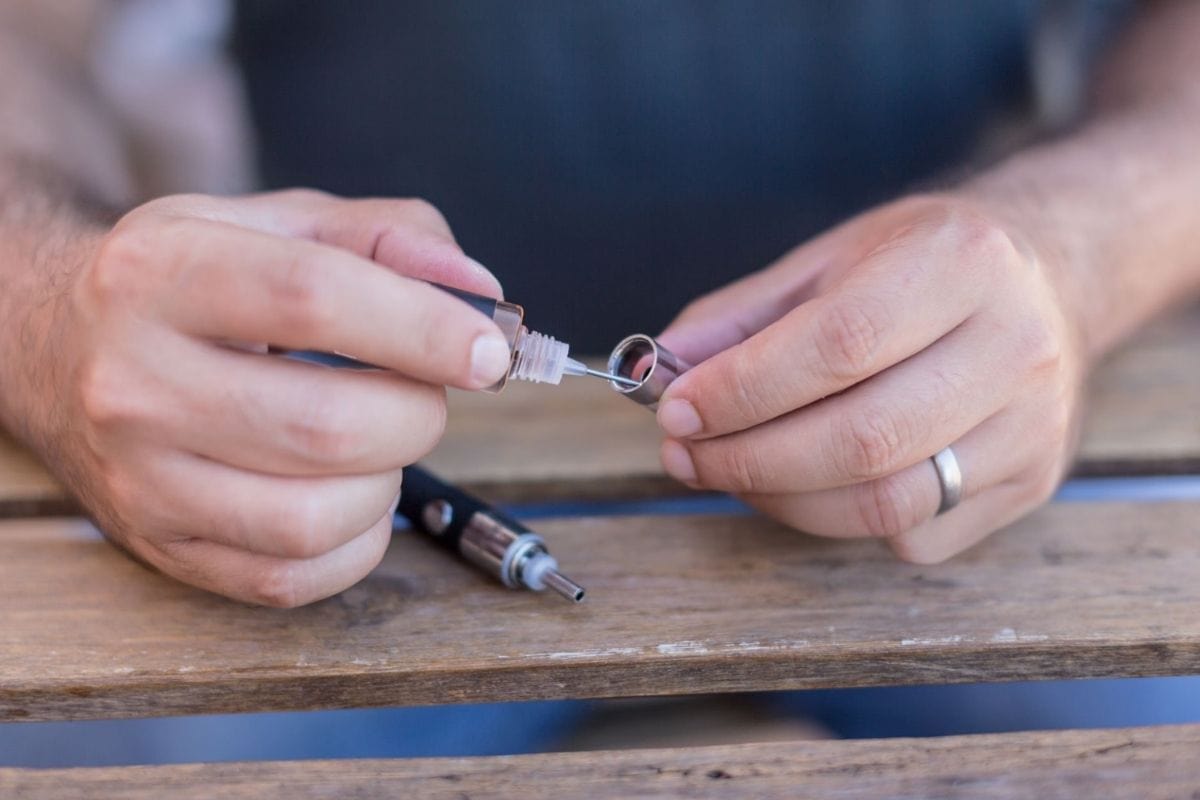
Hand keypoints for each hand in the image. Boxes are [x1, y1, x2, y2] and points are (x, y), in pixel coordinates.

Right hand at [19, 189, 511, 604]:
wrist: (56, 346)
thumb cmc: (193, 282)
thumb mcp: (277, 224)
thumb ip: (389, 237)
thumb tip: (480, 298)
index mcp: (162, 272)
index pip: (315, 299)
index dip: (426, 330)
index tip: (489, 352)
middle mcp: (134, 381)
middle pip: (328, 426)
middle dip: (417, 413)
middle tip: (419, 391)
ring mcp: (140, 477)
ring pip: (315, 517)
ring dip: (387, 482)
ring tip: (375, 439)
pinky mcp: (158, 546)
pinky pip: (292, 578)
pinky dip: (356, 542)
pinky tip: (349, 492)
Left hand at [655, 194, 1088, 561]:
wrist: (1046, 283)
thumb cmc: (920, 268)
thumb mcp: (829, 260)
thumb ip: (740, 317)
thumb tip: (658, 373)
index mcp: (962, 263)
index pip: (841, 344)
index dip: (745, 388)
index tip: (677, 409)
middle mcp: (1015, 346)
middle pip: (863, 438)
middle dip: (748, 458)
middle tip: (685, 452)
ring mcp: (1032, 426)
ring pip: (886, 502)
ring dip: (781, 500)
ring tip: (726, 470)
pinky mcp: (1029, 484)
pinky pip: (913, 536)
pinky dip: (836, 521)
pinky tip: (803, 485)